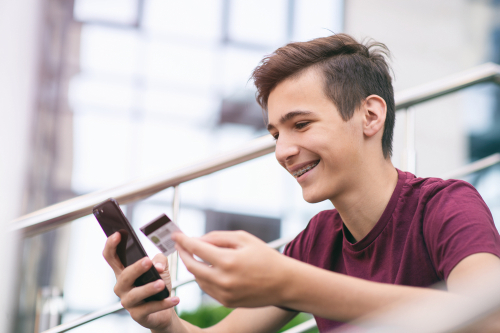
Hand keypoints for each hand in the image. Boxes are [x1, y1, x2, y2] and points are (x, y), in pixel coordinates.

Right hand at [103, 232, 179, 330]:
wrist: (163, 311)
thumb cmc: (158, 285)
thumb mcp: (161, 269)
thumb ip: (159, 261)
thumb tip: (158, 264)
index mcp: (123, 271)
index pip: (111, 257)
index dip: (111, 245)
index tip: (118, 234)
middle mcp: (122, 286)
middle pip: (124, 275)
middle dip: (136, 268)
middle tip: (148, 261)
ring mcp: (128, 302)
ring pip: (135, 294)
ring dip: (149, 288)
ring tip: (161, 283)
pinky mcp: (138, 315)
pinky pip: (150, 308)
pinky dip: (163, 303)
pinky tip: (175, 298)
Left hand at [173, 231, 292, 307]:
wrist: (284, 283)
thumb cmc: (265, 257)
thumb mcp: (244, 239)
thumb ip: (218, 237)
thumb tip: (198, 240)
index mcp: (228, 261)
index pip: (197, 249)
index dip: (184, 240)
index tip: (176, 235)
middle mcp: (224, 279)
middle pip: (192, 266)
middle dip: (183, 254)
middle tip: (181, 245)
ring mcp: (224, 293)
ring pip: (198, 278)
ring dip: (194, 266)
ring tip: (198, 255)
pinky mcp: (226, 302)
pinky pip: (207, 288)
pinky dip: (203, 277)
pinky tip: (209, 268)